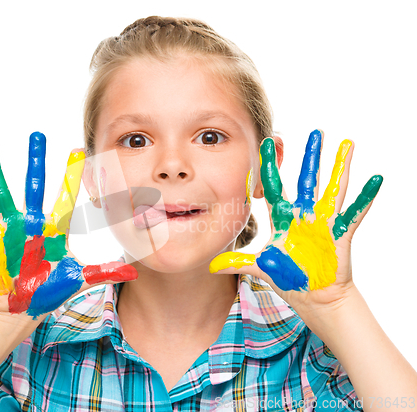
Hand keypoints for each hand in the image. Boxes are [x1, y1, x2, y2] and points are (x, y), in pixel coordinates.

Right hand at [0, 132, 136, 320]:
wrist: (22, 306)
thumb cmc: (48, 290)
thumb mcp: (79, 279)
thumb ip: (104, 272)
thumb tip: (133, 270)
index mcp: (54, 229)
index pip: (67, 197)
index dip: (74, 176)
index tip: (80, 151)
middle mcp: (33, 223)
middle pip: (36, 186)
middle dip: (38, 161)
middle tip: (39, 136)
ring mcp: (11, 230)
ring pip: (4, 195)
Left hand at [209, 129, 382, 315]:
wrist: (315, 299)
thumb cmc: (290, 279)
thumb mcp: (262, 268)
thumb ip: (238, 263)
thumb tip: (210, 266)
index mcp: (283, 219)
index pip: (273, 188)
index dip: (269, 168)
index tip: (265, 145)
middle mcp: (303, 216)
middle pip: (306, 180)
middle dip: (311, 156)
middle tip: (316, 131)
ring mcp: (323, 223)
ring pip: (333, 189)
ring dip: (340, 167)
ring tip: (348, 144)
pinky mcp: (340, 234)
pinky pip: (354, 213)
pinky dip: (365, 198)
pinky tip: (375, 179)